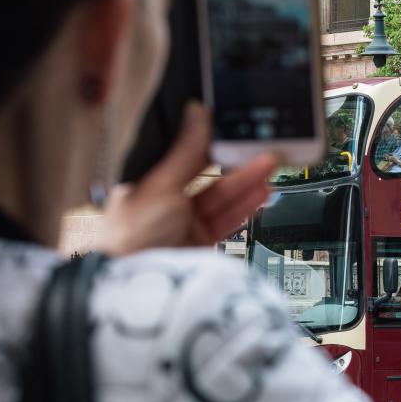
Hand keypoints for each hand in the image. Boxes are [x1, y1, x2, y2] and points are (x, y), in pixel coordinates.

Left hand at [99, 103, 276, 255]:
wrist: (140, 287)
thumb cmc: (131, 237)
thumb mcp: (160, 184)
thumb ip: (185, 151)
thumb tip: (196, 114)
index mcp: (147, 184)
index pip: (184, 157)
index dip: (209, 145)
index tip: (233, 132)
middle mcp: (165, 204)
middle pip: (207, 179)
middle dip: (235, 164)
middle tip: (260, 149)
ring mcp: (184, 225)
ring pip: (221, 199)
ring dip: (246, 183)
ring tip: (269, 167)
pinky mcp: (200, 244)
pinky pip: (227, 221)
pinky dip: (245, 207)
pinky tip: (261, 194)